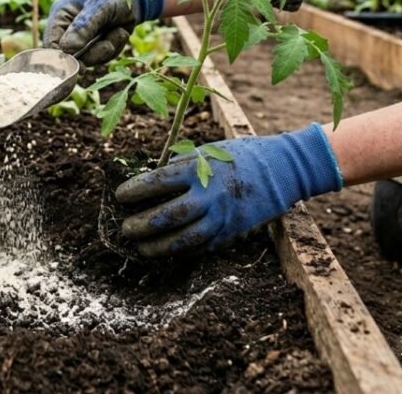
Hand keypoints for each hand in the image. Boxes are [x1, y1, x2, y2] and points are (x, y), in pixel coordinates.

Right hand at [43, 0, 163, 64]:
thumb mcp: (100, 6)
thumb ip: (83, 27)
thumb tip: (66, 49)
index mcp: (61, 15)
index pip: (51, 43)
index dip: (61, 59)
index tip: (78, 67)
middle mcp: (68, 28)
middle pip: (69, 56)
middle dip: (90, 54)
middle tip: (105, 49)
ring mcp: (83, 38)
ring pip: (88, 59)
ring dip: (106, 50)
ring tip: (119, 31)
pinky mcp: (97, 44)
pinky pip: (102, 58)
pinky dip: (115, 48)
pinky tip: (121, 32)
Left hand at [115, 124, 342, 256]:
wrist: (282, 169)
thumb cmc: (237, 155)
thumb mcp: (206, 151)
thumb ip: (179, 167)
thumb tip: (146, 182)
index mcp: (201, 168)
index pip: (159, 181)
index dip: (135, 190)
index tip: (119, 196)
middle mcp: (211, 194)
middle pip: (170, 216)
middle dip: (142, 224)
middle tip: (124, 228)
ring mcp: (224, 216)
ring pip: (186, 239)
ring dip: (158, 246)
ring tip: (140, 247)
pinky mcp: (233, 232)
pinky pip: (202, 246)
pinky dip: (181, 251)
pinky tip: (165, 250)